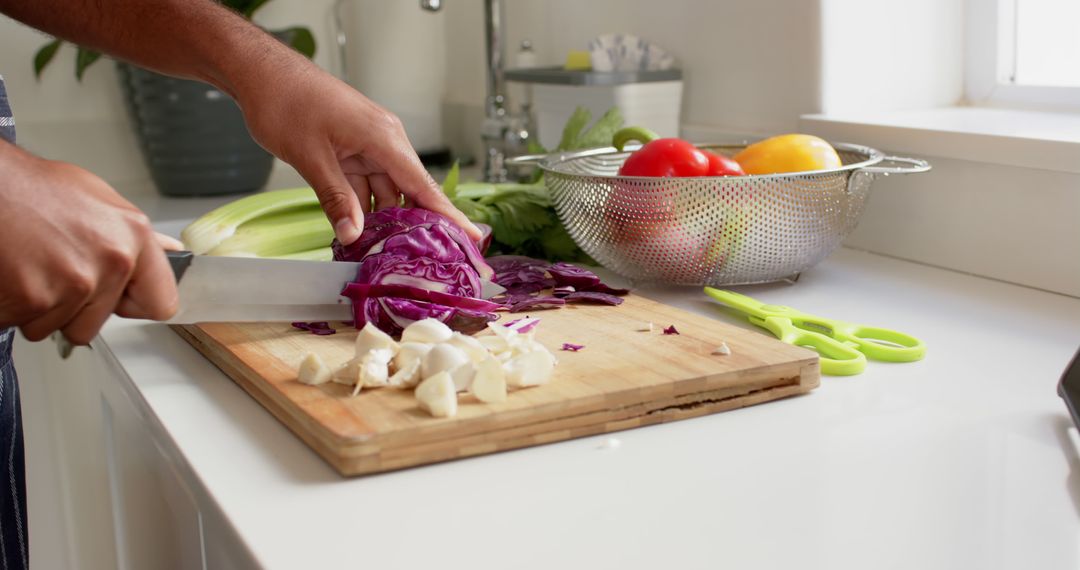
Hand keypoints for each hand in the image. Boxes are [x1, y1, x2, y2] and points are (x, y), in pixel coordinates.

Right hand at [0, 143, 177, 344]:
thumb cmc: (34, 188)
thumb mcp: (97, 199)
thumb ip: (134, 236)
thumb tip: (169, 251)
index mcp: (133, 236)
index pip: (161, 302)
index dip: (134, 306)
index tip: (120, 300)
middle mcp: (111, 262)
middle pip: (95, 324)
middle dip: (71, 309)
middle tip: (52, 271)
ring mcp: (73, 283)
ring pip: (55, 327)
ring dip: (39, 307)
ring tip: (30, 266)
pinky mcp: (33, 299)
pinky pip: (22, 323)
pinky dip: (12, 307)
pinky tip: (12, 273)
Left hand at [233, 56, 479, 244]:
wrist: (261, 73)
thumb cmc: (286, 102)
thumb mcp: (311, 158)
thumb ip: (336, 199)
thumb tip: (354, 236)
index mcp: (384, 138)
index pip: (424, 185)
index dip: (449, 214)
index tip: (473, 236)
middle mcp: (384, 140)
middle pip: (409, 191)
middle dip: (414, 225)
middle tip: (423, 260)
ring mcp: (368, 143)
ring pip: (386, 190)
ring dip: (383, 219)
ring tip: (382, 254)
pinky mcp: (352, 147)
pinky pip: (366, 183)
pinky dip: (363, 206)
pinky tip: (358, 231)